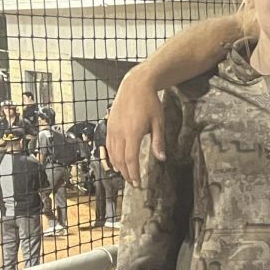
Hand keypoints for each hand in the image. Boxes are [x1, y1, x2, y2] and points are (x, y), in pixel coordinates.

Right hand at [109, 69, 165, 185]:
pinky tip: (117, 161)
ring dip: (118, 166)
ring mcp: (112, 128)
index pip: (130, 159)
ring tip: (126, 175)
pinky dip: (112, 156)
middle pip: (120, 159)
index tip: (137, 183)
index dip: (133, 173)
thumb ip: (158, 142)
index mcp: (132, 133)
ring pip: (112, 153)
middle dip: (126, 173)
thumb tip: (161, 158)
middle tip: (133, 183)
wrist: (135, 86)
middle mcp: (119, 132)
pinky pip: (108, 145)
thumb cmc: (149, 102)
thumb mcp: (158, 122)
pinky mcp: (109, 125)